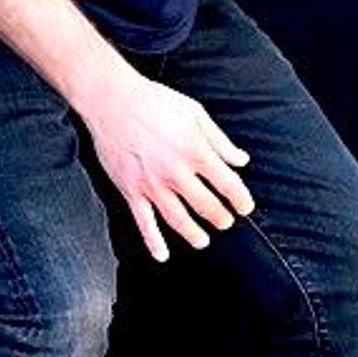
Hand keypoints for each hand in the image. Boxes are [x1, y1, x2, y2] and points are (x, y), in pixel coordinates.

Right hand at [82, 70, 254, 259]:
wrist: (112, 101)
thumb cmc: (156, 102)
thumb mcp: (195, 114)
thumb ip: (220, 142)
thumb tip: (241, 161)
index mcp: (195, 151)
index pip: (228, 185)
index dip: (241, 200)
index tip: (245, 207)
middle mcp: (176, 172)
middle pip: (206, 206)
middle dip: (220, 218)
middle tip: (225, 222)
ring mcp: (152, 185)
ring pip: (179, 220)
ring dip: (194, 234)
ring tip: (203, 240)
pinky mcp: (131, 191)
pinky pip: (143, 223)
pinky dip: (153, 242)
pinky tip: (162, 255)